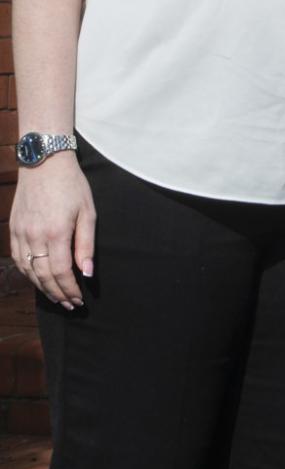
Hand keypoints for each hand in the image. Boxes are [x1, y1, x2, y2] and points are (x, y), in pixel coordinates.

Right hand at [9, 155, 93, 309]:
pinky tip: (38, 279)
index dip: (69, 289)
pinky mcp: (13, 230)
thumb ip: (86, 244)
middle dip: (58, 293)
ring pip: (28, 270)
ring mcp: (20, 234)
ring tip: (57, 297)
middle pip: (44, 276)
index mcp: (56, 233)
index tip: (79, 300)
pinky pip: (18, 259)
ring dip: (42, 287)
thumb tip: (87, 273)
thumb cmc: (72, 186)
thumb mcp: (87, 212)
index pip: (61, 272)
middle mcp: (34, 237)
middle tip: (70, 304)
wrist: (44, 163)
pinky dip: (28, 273)